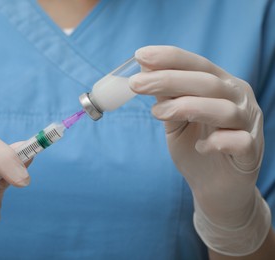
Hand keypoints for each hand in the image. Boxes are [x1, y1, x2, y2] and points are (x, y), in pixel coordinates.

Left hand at [129, 46, 270, 255]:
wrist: (215, 187)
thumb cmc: (195, 147)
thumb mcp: (175, 120)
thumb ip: (166, 98)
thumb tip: (144, 71)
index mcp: (221, 86)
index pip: (198, 64)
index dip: (170, 58)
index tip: (140, 55)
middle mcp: (238, 99)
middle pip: (207, 82)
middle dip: (168, 80)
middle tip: (135, 84)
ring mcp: (248, 124)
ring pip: (223, 108)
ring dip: (187, 107)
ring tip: (157, 114)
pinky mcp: (252, 152)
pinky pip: (239, 141)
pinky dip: (217, 141)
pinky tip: (201, 147)